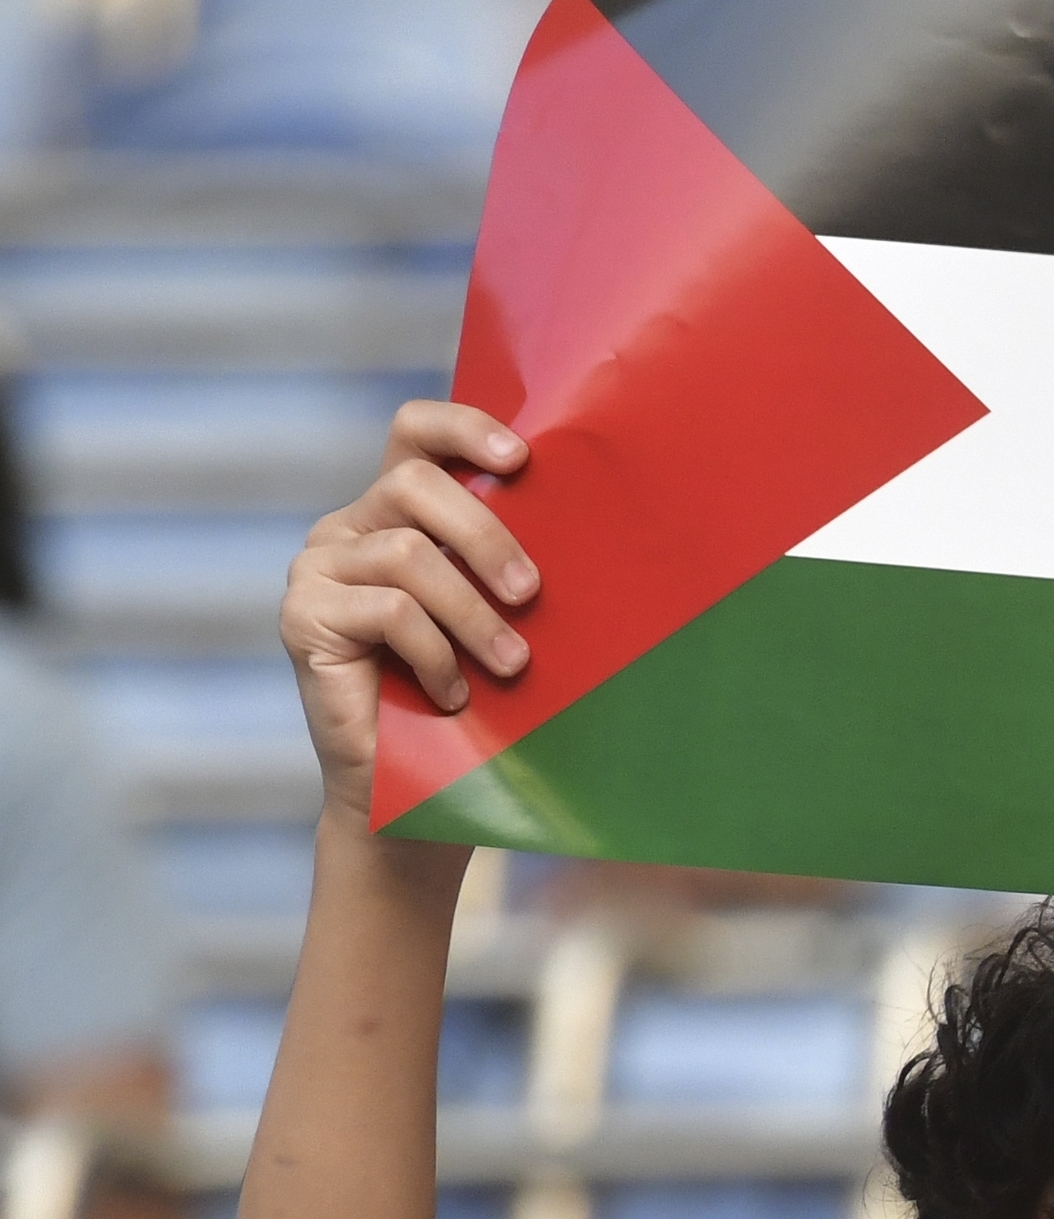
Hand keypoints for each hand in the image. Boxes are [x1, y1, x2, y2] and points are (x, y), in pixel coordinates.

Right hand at [276, 402, 535, 824]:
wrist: (411, 790)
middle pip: (415, 485)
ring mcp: (317, 569)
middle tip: (532, 594)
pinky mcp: (301, 616)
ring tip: (511, 666)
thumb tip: (587, 524)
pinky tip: (453, 693)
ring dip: (473, 614)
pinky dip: (436, 655)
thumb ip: (507, 565)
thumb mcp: (497, 618)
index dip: (463, 428)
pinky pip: (389, 612)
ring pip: (408, 556)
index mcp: (396, 513)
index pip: (415, 434)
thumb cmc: (472, 700)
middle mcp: (348, 528)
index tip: (521, 458)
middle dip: (485, 534)